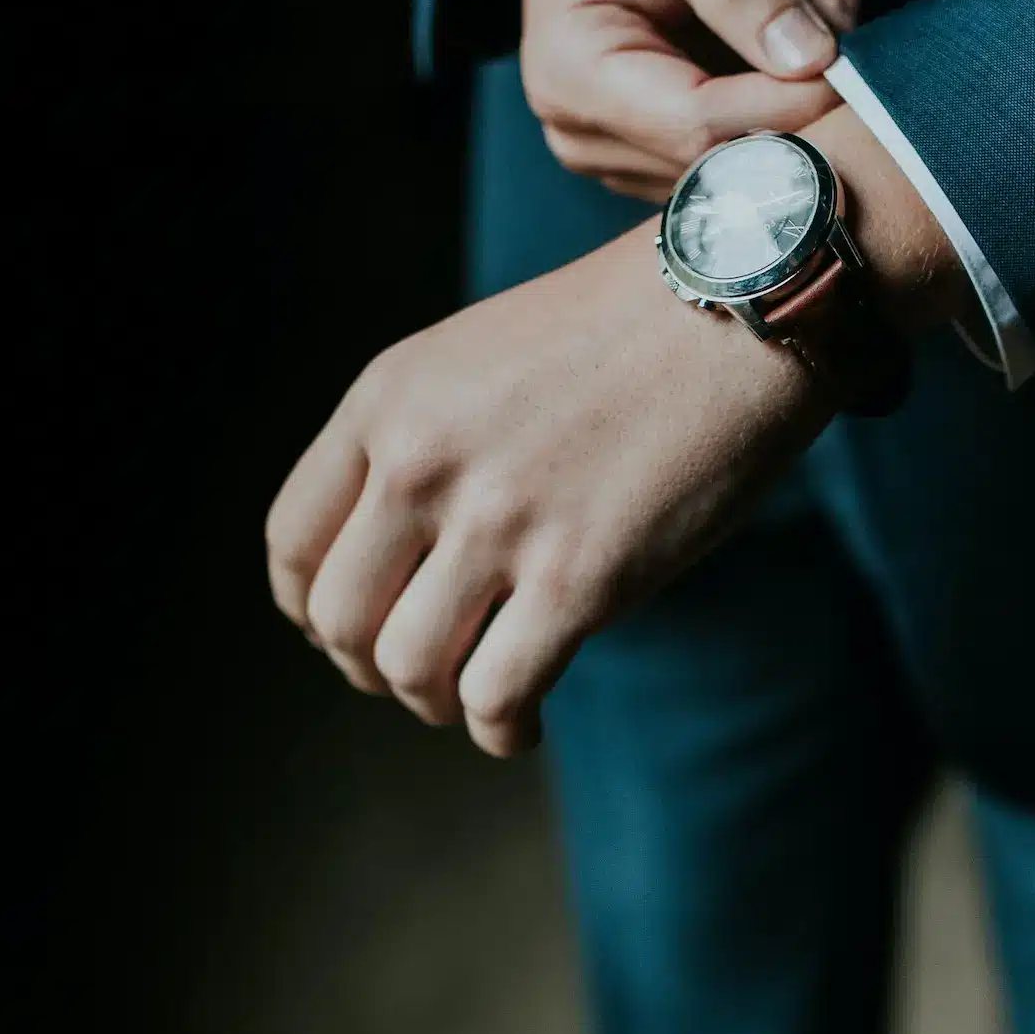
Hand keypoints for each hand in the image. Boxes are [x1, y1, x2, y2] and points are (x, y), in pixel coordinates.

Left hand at [265, 106, 967, 759]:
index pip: (293, 540)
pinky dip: (500, 731)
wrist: (742, 302)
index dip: (310, 607)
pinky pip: (497, 696)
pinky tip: (524, 725)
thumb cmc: (628, 328)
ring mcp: (498, 521)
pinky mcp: (580, 576)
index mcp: (390, 398)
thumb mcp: (483, 352)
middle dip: (371, 667)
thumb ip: (426, 435)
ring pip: (408, 669)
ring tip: (478, 697)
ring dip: (435, 703)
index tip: (352, 628)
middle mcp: (423, 459)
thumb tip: (404, 551)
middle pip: (339, 620)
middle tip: (422, 674)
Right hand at [493, 0, 856, 202]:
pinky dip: (791, 106)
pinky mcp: (665, 153)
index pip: (699, 126)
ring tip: (820, 7)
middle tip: (841, 9)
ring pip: (747, 166)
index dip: (788, 101)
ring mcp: (624, 154)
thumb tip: (810, 58)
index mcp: (570, 75)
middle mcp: (586, 133)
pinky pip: (748, 154)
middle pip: (725, 161)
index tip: (848, 42)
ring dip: (805, 102)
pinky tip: (799, 39)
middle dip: (803, 101)